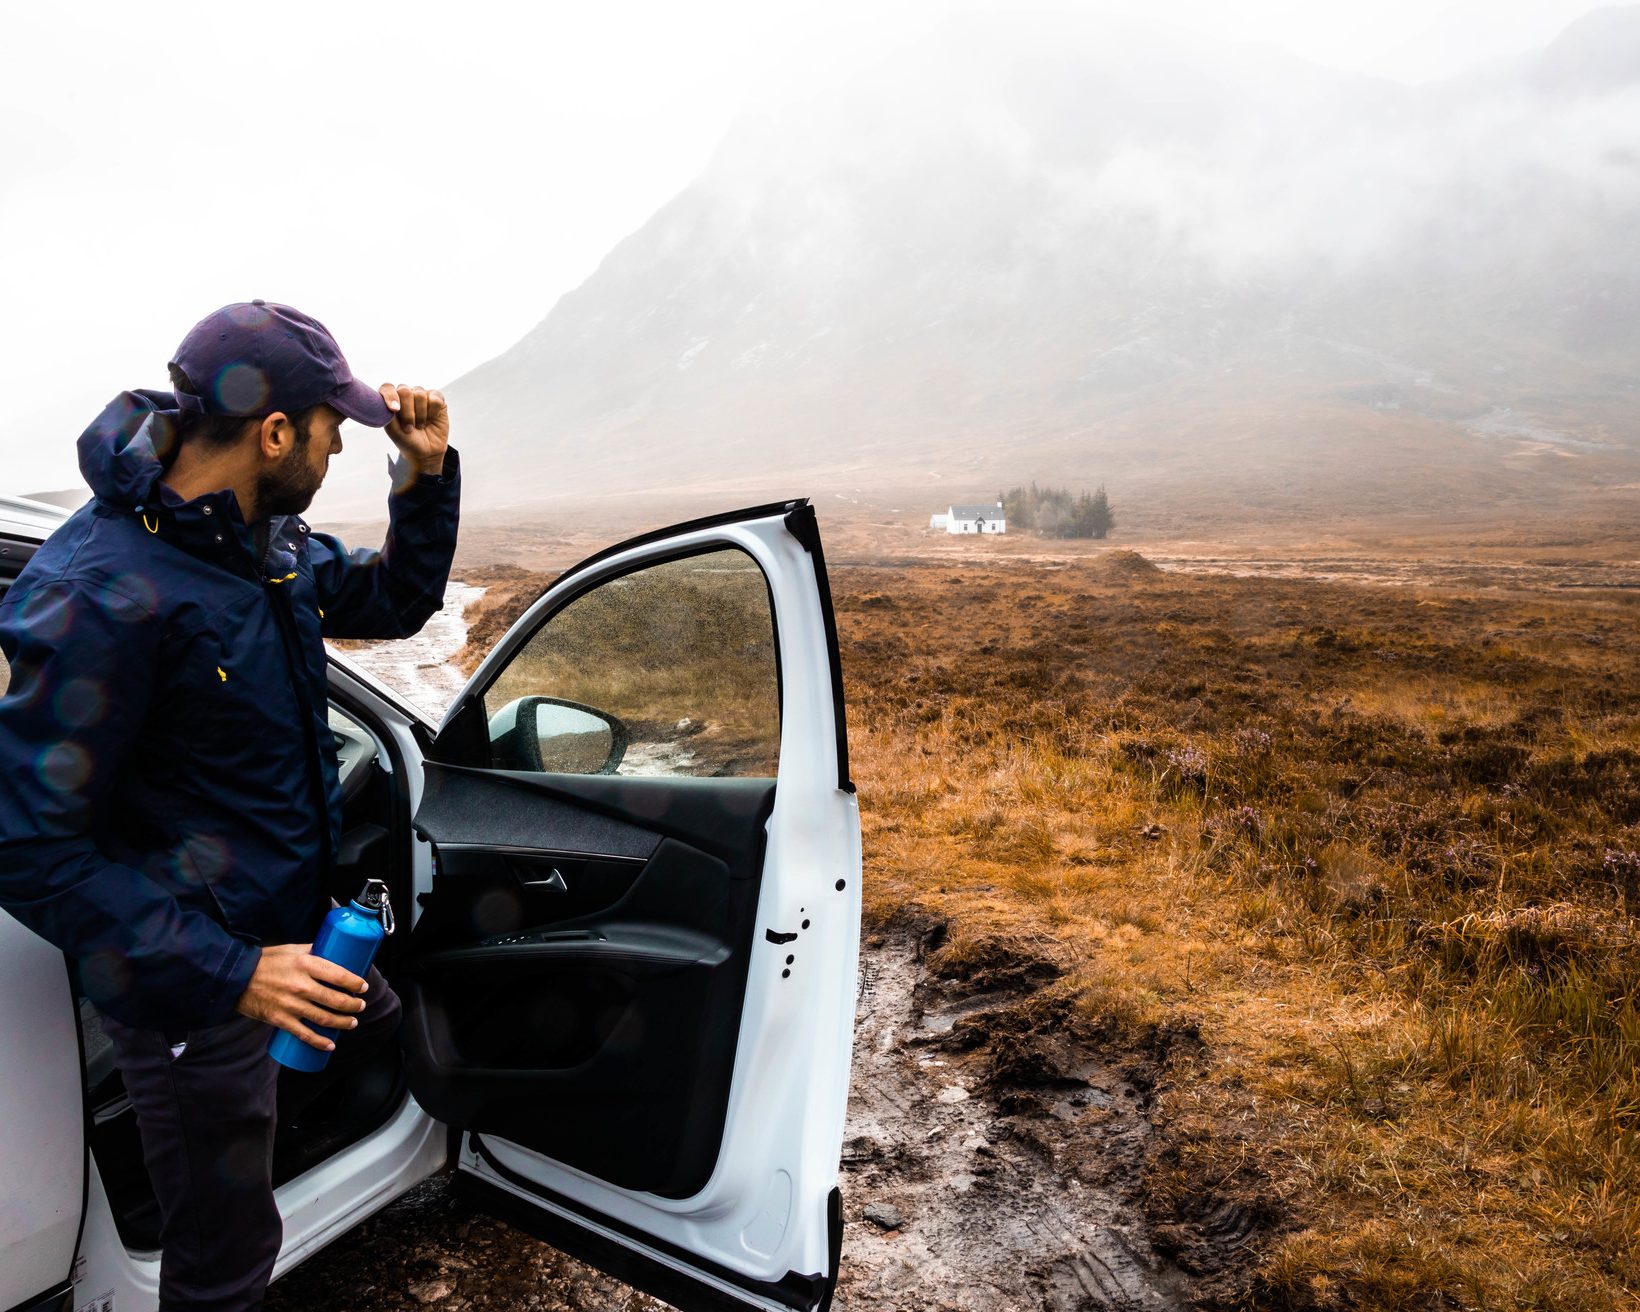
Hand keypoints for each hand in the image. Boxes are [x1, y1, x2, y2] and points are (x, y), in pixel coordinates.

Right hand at [234, 943, 367, 1050]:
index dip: (355, 983)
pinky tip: (330, 1044)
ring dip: (343, 1022)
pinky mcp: (280, 1019)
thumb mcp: (291, 949)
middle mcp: (301, 985)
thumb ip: (312, 950)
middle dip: (353, 1005)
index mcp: (306, 964)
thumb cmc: (265, 961)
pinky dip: (320, 1042)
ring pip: (325, 1018)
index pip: (339, 975)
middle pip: (336, 1000)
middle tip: (360, 1006)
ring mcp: (291, 1005)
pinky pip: (304, 1034)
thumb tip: (333, 950)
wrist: (236, 978)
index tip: (363, 987)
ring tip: (352, 1022)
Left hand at [380, 383, 449, 476]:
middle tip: (409, 427)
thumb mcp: (392, 430)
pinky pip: (435, 399)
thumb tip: (391, 403)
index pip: (387, 388)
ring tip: (420, 425)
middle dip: (407, 412)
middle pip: (404, 391)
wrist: (426, 452)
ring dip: (420, 415)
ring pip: (420, 395)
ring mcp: (422, 395)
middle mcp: (406, 394)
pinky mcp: (437, 399)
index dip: (390, 396)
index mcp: (392, 400)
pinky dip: (433, 412)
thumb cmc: (407, 440)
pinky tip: (431, 419)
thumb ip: (387, 414)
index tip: (395, 410)